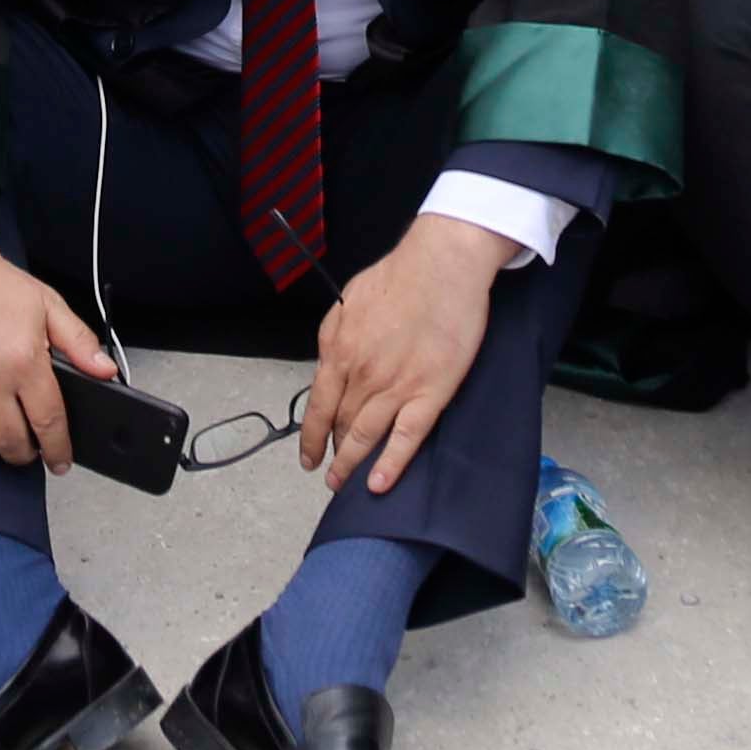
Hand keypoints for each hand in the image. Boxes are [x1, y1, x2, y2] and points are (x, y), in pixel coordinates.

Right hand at [0, 224, 117, 471]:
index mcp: (24, 360)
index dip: (58, 448)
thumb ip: (79, 342)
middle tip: (33, 447)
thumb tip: (106, 370)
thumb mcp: (48, 305)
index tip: (60, 459)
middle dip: (27, 453)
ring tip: (7, 433)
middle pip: (12, 443)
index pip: (48, 421)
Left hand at [304, 213, 506, 494]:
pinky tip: (380, 484)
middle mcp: (362, 374)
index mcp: (339, 350)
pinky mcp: (430, 393)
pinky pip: (406, 437)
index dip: (311, 438)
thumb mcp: (348, 300)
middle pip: (342, 425)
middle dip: (333, 453)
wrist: (441, 265)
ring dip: (352, 465)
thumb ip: (335, 335)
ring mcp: (396, 386)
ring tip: (345, 484)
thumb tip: (330, 360)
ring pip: (366, 437)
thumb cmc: (399, 275)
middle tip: (331, 474)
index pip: (318, 406)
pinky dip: (391, 464)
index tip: (309, 457)